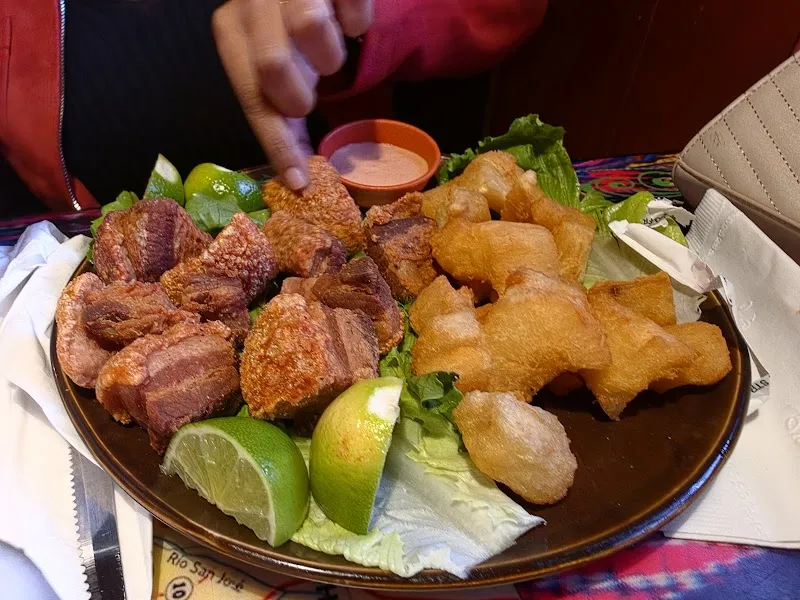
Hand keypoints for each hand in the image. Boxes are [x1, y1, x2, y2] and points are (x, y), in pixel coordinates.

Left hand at [212, 0, 372, 188]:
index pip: (253, 98)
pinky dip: (358, 22)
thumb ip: (280, 113)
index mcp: (232, 32)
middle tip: (311, 90)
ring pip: (312, 30)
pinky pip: (355, 12)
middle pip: (274, 65)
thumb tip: (300, 179)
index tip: (300, 181)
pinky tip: (346, 17)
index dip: (278, 144)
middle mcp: (251, 3)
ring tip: (327, 49)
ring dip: (331, 54)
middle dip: (301, 93)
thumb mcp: (276, 67)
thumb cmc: (289, 29)